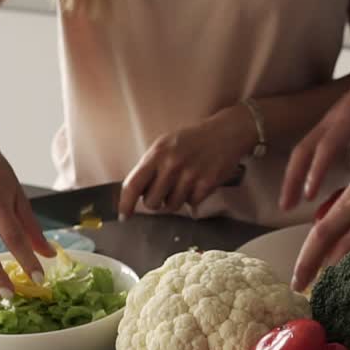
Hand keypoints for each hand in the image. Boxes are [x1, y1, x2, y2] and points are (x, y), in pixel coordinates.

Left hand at [118, 106, 256, 218]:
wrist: (225, 133)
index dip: (125, 204)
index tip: (124, 215)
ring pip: (172, 206)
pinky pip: (191, 204)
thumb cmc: (192, 140)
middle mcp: (172, 164)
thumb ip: (150, 166)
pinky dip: (192, 198)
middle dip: (155, 202)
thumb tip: (136, 192)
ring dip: (175, 200)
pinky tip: (196, 183)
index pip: (133, 184)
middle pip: (152, 202)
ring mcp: (190, 175)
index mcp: (157, 153)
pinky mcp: (207, 184)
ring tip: (182, 184)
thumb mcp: (165, 145)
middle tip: (163, 192)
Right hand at [281, 56, 349, 209]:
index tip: (309, 195)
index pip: (327, 146)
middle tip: (285, 206)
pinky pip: (311, 146)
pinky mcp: (332, 124)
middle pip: (303, 149)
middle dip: (292, 178)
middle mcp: (334, 117)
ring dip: (293, 174)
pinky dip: (303, 166)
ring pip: (302, 148)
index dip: (317, 171)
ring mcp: (330, 120)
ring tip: (288, 203)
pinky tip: (305, 187)